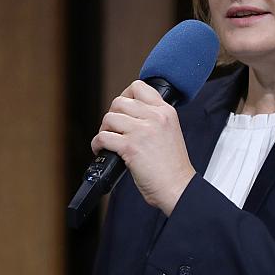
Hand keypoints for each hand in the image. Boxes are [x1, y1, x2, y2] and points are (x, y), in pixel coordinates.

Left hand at [91, 80, 194, 214]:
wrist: (177, 187)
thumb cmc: (172, 167)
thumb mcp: (170, 132)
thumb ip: (153, 119)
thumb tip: (127, 115)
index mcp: (166, 112)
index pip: (139, 87)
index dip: (125, 96)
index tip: (122, 110)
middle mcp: (155, 117)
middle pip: (119, 102)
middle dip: (112, 116)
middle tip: (113, 130)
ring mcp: (142, 131)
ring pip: (109, 118)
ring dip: (104, 130)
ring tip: (108, 141)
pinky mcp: (130, 147)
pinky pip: (103, 137)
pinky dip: (97, 144)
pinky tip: (102, 150)